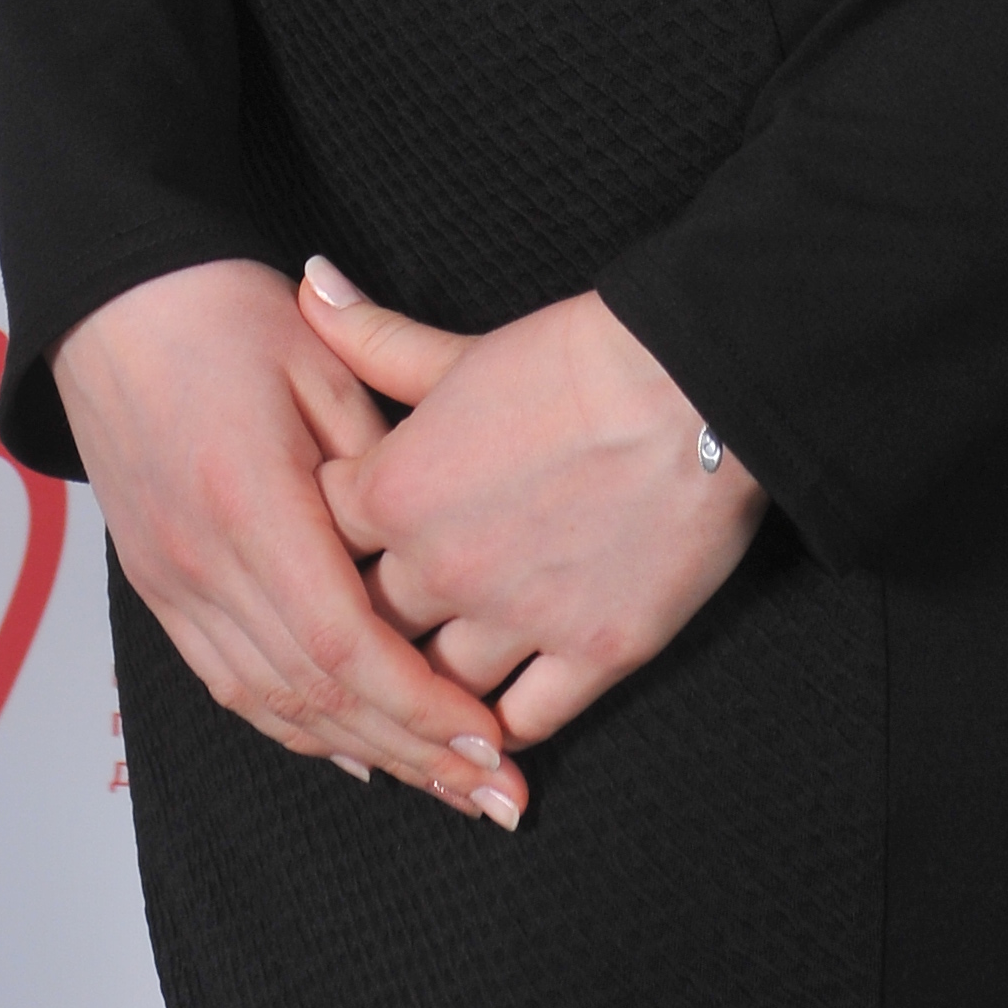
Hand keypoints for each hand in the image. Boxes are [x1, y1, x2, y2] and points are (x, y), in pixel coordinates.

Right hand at [54, 257, 528, 825]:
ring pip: (271, 704)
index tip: (489, 735)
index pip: (342, 641)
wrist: (111, 300)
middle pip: (313, 694)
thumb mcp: (319, 361)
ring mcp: (170, 583)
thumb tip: (435, 543)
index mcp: (249, 502)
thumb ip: (377, 461)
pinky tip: (354, 748)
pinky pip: (231, 684)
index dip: (419, 702)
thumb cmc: (224, 310)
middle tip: (494, 792)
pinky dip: (298, 727)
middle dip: (412, 751)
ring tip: (444, 785)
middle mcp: (201, 562)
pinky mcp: (156, 587)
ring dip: (363, 751)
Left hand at [296, 259, 766, 747]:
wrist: (696, 380)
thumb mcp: (462, 351)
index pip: (320, 543)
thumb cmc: (579, 357)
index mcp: (398, 490)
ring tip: (430, 683)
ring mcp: (519, 618)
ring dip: (432, 683)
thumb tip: (311, 283)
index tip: (344, 549)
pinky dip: (502, 725)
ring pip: (439, 686)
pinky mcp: (595, 652)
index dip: (326, 545)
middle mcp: (444, 566)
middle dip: (369, 624)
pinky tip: (494, 717)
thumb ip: (375, 339)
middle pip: (369, 627)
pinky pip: (524, 720)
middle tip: (380, 627)